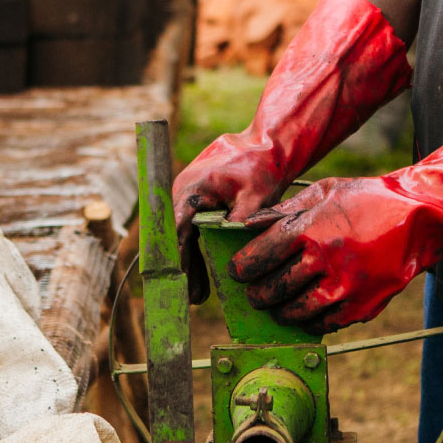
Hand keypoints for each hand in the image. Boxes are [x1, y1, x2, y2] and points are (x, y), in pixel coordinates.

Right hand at [172, 138, 281, 304]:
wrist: (266, 144)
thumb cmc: (261, 166)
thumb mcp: (256, 195)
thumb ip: (240, 220)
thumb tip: (230, 247)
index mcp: (192, 188)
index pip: (177, 228)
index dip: (176, 256)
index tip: (177, 280)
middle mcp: (183, 192)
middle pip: (176, 237)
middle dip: (182, 268)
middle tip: (190, 298)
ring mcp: (189, 198)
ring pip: (183, 237)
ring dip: (189, 263)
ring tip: (196, 297)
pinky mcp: (198, 203)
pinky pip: (192, 232)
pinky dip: (196, 252)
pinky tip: (201, 279)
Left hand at [232, 176, 420, 333]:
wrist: (420, 217)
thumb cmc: (368, 200)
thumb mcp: (324, 192)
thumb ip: (285, 211)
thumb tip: (247, 226)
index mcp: (312, 227)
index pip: (260, 256)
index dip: (242, 267)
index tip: (239, 271)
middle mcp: (326, 258)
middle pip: (273, 288)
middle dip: (256, 294)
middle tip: (254, 292)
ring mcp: (346, 286)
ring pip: (295, 312)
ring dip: (279, 312)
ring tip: (276, 306)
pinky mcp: (363, 305)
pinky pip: (324, 324)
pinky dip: (309, 322)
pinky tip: (306, 312)